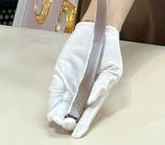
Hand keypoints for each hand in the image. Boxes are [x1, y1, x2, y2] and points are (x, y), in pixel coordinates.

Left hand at [47, 22, 122, 137]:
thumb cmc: (108, 51)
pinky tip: (52, 109)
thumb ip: (103, 85)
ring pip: (61, 103)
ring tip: (57, 120)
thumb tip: (92, 100)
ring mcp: (70, 82)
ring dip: (58, 114)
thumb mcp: (112, 70)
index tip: (77, 135)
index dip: (83, 124)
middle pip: (72, 111)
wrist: (98, 30)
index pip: (88, 112)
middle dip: (68, 121)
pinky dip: (53, 100)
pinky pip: (55, 89)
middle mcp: (81, 90)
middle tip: (66, 125)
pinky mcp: (61, 72)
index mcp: (95, 92)